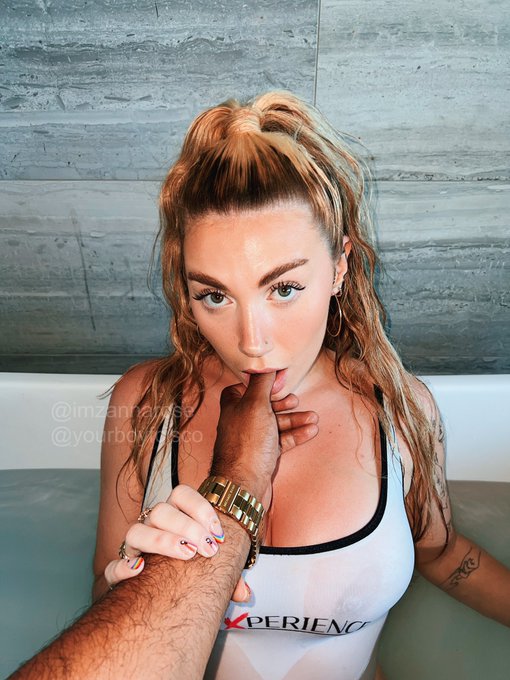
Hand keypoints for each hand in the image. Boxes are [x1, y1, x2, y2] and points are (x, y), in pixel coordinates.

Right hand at [103, 485, 225, 588]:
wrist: (163, 593)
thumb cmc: (194, 570)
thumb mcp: (214, 568)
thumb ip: (229, 577)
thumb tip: (244, 594)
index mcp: (175, 515)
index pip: (181, 494)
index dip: (201, 508)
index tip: (218, 533)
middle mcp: (152, 526)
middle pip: (161, 511)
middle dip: (187, 527)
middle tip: (208, 548)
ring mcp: (135, 546)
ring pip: (136, 531)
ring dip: (162, 540)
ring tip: (186, 555)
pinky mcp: (120, 571)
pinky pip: (113, 566)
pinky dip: (123, 567)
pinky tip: (138, 571)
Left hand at [211, 371, 318, 499]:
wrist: (244, 484)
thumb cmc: (247, 444)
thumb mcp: (256, 404)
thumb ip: (262, 382)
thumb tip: (266, 362)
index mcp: (233, 405)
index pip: (248, 387)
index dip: (265, 383)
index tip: (280, 381)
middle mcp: (240, 420)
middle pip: (266, 405)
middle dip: (284, 404)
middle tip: (296, 401)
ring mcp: (252, 438)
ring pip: (276, 423)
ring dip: (295, 420)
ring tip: (313, 418)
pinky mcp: (263, 454)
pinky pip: (281, 440)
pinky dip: (295, 435)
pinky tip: (310, 431)